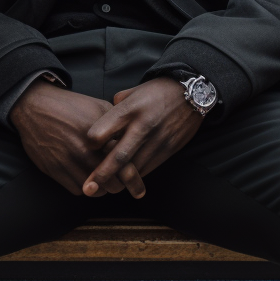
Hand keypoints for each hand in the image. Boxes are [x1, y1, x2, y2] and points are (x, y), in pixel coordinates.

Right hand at [10, 80, 146, 197]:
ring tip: (106, 182)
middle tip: (121, 182)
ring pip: (95, 190)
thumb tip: (132, 140)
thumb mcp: (98, 107)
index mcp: (100, 135)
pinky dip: (85, 188)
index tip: (137, 182)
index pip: (124, 163)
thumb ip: (117, 125)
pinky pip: (77, 189)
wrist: (36, 107)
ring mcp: (69, 162)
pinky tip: (88, 179)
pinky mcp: (55, 170)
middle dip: (120, 185)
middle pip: (112, 182)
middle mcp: (85, 151)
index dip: (133, 176)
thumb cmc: (70, 106)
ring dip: (103, 189)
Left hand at [82, 78, 204, 197]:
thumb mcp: (132, 92)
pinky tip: (127, 181)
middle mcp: (142, 126)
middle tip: (88, 189)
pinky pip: (148, 168)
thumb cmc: (156, 91)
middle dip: (102, 175)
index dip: (92, 141)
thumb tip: (103, 124)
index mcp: (129, 109)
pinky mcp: (168, 149)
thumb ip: (115, 109)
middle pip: (119, 156)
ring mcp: (157, 140)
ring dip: (119, 181)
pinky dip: (136, 177)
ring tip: (104, 189)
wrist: (192, 92)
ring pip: (135, 169)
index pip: (103, 130)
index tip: (87, 147)